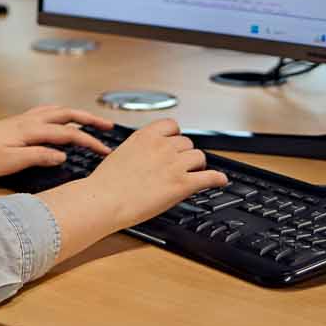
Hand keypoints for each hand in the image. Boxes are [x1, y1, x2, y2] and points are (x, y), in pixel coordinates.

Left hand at [0, 106, 112, 179]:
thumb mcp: (12, 161)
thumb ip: (39, 156)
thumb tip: (63, 154)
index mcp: (31, 130)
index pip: (68, 134)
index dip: (89, 141)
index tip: (105, 150)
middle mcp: (28, 120)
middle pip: (66, 114)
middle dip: (89, 119)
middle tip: (108, 126)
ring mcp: (22, 119)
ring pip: (56, 111)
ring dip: (75, 114)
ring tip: (90, 121)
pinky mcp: (16, 123)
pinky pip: (45, 113)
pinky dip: (60, 114)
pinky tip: (60, 120)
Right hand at [85, 118, 228, 226]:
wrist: (104, 200)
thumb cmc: (107, 183)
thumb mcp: (120, 153)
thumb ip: (139, 150)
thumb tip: (146, 156)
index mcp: (144, 136)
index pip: (172, 125)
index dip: (176, 136)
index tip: (175, 143)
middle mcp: (161, 146)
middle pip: (187, 143)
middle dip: (185, 154)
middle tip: (182, 165)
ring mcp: (173, 164)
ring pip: (199, 156)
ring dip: (197, 165)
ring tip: (195, 173)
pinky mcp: (182, 184)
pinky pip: (209, 177)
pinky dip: (217, 178)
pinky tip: (220, 180)